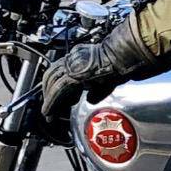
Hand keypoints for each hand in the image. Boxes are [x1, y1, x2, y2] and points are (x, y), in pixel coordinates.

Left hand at [40, 14, 156, 118]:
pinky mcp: (73, 74)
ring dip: (48, 99)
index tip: (54, 96)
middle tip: (48, 106)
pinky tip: (49, 112)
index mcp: (79, 58)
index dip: (54, 85)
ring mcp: (72, 66)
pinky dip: (51, 103)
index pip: (60, 70)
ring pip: (52, 83)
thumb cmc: (119, 66)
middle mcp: (73, 59)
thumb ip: (95, 90)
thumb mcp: (104, 79)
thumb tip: (90, 98)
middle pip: (52, 75)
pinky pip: (57, 90)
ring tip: (48, 112)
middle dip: (47, 92)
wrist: (123, 58)